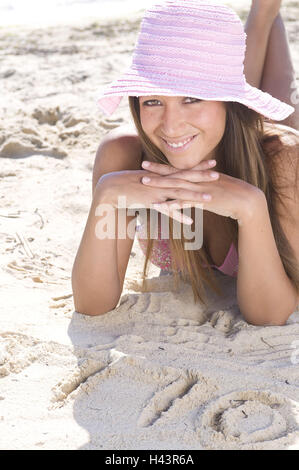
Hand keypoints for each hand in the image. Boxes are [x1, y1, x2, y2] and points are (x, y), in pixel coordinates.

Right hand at [94, 159, 219, 224]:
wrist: (111, 189)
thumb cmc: (127, 185)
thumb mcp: (145, 180)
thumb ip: (157, 181)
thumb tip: (165, 180)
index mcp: (161, 176)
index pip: (183, 170)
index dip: (198, 167)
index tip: (212, 164)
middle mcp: (161, 182)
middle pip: (185, 179)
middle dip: (202, 177)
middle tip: (218, 175)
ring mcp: (156, 192)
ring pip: (179, 194)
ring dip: (194, 196)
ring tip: (209, 199)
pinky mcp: (151, 203)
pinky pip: (167, 211)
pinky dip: (178, 216)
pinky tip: (190, 221)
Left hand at [140, 160, 265, 224]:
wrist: (247, 200)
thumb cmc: (234, 195)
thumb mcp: (216, 186)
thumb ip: (205, 185)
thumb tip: (196, 186)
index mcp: (200, 176)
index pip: (178, 169)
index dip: (164, 166)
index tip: (151, 162)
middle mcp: (198, 180)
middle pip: (174, 174)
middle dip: (157, 170)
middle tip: (142, 165)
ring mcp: (200, 190)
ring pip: (176, 185)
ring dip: (160, 184)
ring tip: (145, 182)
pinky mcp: (203, 201)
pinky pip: (185, 203)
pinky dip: (172, 204)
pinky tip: (160, 206)